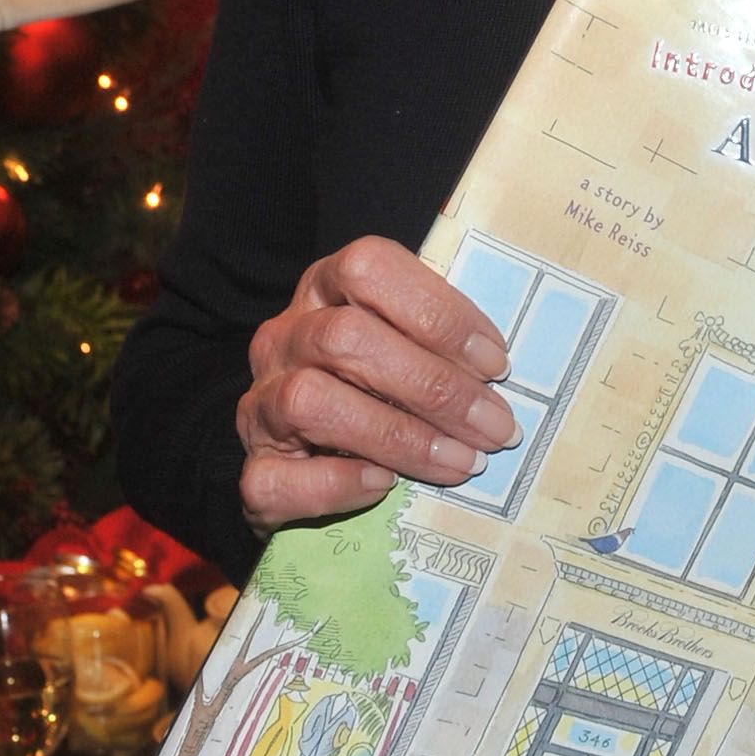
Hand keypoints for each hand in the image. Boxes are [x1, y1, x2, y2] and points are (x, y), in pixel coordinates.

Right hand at [237, 235, 517, 534]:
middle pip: (346, 338)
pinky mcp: (253, 468)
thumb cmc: (371, 384)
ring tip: (464, 462)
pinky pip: (276, 478)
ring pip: (312, 402)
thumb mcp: (400, 342)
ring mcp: (261, 401)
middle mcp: (285, 336)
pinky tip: (385, 486)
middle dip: (435, 386)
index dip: (438, 312)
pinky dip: (337, 484)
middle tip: (495, 427)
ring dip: (401, 437)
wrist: (298, 454)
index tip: (497, 363)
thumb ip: (434, 339)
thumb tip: (501, 371)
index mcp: (325, 288)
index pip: (369, 269)